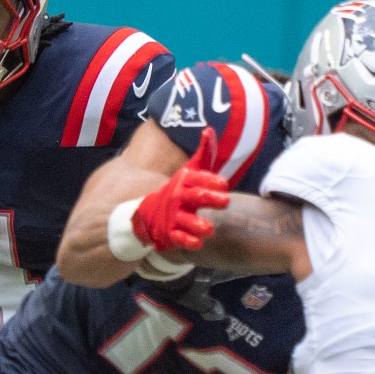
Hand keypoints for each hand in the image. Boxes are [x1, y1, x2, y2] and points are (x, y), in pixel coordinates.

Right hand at [132, 128, 229, 251]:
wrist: (149, 213)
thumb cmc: (179, 189)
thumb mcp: (190, 170)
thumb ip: (204, 153)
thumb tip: (209, 129)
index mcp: (185, 180)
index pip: (198, 178)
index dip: (210, 180)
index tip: (224, 184)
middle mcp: (179, 197)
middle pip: (195, 197)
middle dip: (209, 198)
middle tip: (225, 201)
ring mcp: (174, 216)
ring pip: (185, 220)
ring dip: (197, 224)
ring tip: (209, 229)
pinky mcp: (170, 232)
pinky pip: (178, 238)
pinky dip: (187, 241)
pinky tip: (198, 243)